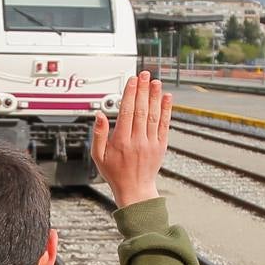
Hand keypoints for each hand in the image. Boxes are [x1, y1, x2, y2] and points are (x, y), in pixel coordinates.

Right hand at [90, 71, 170, 207]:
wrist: (135, 189)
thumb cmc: (115, 173)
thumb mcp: (98, 156)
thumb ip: (98, 134)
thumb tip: (99, 115)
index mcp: (121, 141)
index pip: (127, 112)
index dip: (130, 94)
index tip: (132, 81)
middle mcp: (138, 140)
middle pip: (141, 109)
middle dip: (143, 90)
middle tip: (144, 74)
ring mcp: (151, 143)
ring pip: (153, 115)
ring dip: (155, 96)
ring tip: (155, 81)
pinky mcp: (161, 145)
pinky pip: (164, 124)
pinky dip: (166, 110)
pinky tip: (166, 98)